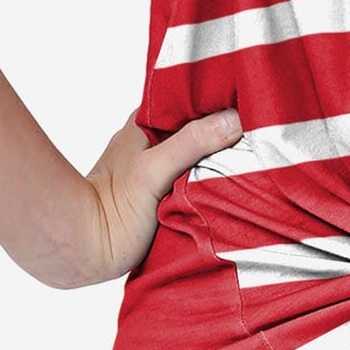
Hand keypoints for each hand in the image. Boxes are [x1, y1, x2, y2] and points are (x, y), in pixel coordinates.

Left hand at [79, 107, 247, 285]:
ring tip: (258, 152)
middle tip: (263, 128)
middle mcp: (155, 141)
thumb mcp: (153, 170)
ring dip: (223, 157)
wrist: (86, 251)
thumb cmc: (110, 207)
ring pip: (201, 154)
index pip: (191, 99)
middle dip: (227, 129)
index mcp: (147, 123)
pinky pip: (198, 179)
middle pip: (200, 127)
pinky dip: (215, 180)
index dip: (219, 98)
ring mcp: (161, 168)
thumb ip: (192, 143)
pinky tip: (238, 181)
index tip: (252, 98)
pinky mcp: (167, 194)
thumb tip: (235, 119)